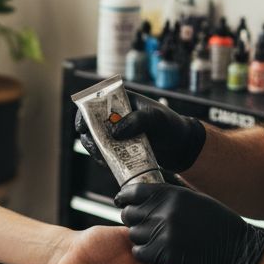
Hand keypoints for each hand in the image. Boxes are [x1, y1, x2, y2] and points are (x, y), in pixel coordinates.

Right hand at [74, 92, 206, 171]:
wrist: (180, 147)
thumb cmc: (170, 126)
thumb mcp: (157, 119)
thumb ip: (137, 120)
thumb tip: (115, 131)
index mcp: (122, 100)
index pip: (96, 101)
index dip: (85, 112)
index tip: (82, 127)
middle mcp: (115, 115)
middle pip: (90, 123)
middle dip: (88, 136)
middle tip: (94, 148)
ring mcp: (116, 132)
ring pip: (95, 139)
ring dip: (94, 149)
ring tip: (103, 159)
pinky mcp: (119, 147)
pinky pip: (104, 152)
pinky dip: (103, 158)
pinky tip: (109, 164)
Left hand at [115, 183, 263, 263]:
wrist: (237, 251)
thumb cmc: (219, 225)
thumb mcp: (195, 200)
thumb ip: (171, 197)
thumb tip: (148, 193)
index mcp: (171, 194)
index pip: (133, 192)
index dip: (125, 198)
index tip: (121, 201)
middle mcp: (164, 211)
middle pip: (130, 214)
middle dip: (133, 220)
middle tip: (142, 226)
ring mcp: (163, 233)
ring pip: (134, 235)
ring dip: (141, 239)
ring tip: (156, 241)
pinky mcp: (164, 254)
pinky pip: (140, 252)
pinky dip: (146, 254)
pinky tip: (158, 253)